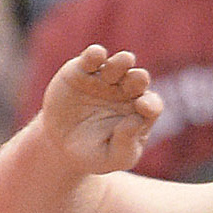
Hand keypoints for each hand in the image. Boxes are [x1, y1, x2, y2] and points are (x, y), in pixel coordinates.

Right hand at [37, 45, 161, 171]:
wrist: (60, 143)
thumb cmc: (93, 152)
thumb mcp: (113, 158)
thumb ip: (126, 145)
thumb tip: (135, 120)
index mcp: (139, 113)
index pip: (152, 104)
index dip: (150, 104)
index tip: (142, 107)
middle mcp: (125, 92)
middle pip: (138, 80)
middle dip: (139, 78)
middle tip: (138, 78)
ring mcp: (103, 80)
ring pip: (118, 65)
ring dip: (122, 62)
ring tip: (124, 60)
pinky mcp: (81, 71)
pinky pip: (91, 58)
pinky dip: (95, 54)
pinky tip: (97, 54)